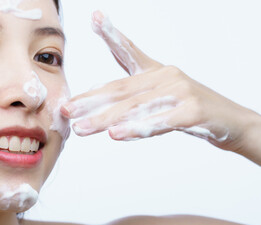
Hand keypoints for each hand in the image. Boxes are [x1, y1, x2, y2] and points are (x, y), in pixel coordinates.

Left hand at [61, 11, 260, 160]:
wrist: (231, 124)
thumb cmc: (189, 110)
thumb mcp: (158, 97)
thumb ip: (129, 96)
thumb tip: (92, 96)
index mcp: (155, 70)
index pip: (128, 51)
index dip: (111, 34)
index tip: (94, 17)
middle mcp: (166, 75)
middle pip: (121, 89)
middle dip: (90, 102)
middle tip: (66, 111)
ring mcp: (180, 91)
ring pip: (135, 107)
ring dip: (105, 119)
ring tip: (82, 129)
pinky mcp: (192, 111)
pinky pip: (159, 121)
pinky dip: (137, 128)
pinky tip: (117, 134)